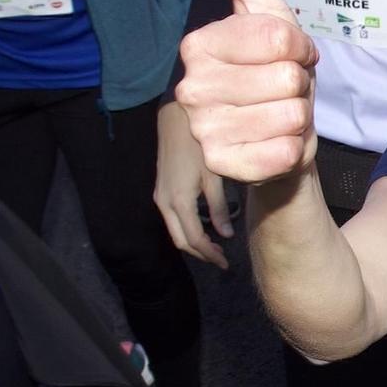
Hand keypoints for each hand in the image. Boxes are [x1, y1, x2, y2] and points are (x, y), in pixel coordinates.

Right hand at [154, 99, 233, 270]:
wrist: (176, 122)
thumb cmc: (198, 146)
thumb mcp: (214, 177)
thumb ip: (219, 207)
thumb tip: (226, 234)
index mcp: (179, 201)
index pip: (194, 240)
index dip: (210, 255)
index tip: (226, 264)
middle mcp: (164, 203)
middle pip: (180, 241)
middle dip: (200, 254)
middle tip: (221, 260)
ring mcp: (160, 197)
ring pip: (175, 231)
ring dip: (193, 243)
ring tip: (215, 248)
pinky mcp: (161, 191)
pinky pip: (172, 220)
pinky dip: (187, 230)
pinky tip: (203, 229)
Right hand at [174, 0, 318, 185]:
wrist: (275, 134)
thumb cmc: (271, 70)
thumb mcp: (262, 11)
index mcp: (198, 45)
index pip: (278, 39)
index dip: (298, 47)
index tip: (288, 55)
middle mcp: (191, 87)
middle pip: (286, 77)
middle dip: (298, 84)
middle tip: (282, 90)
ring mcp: (203, 130)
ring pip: (289, 115)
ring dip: (297, 117)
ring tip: (279, 114)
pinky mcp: (223, 167)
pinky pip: (282, 153)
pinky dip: (291, 150)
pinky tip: (274, 146)